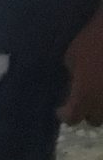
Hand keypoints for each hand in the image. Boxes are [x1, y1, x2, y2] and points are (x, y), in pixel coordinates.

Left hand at [61, 10, 102, 125]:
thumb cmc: (93, 40)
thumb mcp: (72, 56)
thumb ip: (72, 74)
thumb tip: (74, 80)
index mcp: (84, 96)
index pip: (72, 117)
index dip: (64, 114)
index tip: (60, 109)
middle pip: (94, 120)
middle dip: (87, 113)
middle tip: (81, 100)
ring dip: (101, 106)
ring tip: (96, 93)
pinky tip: (102, 84)